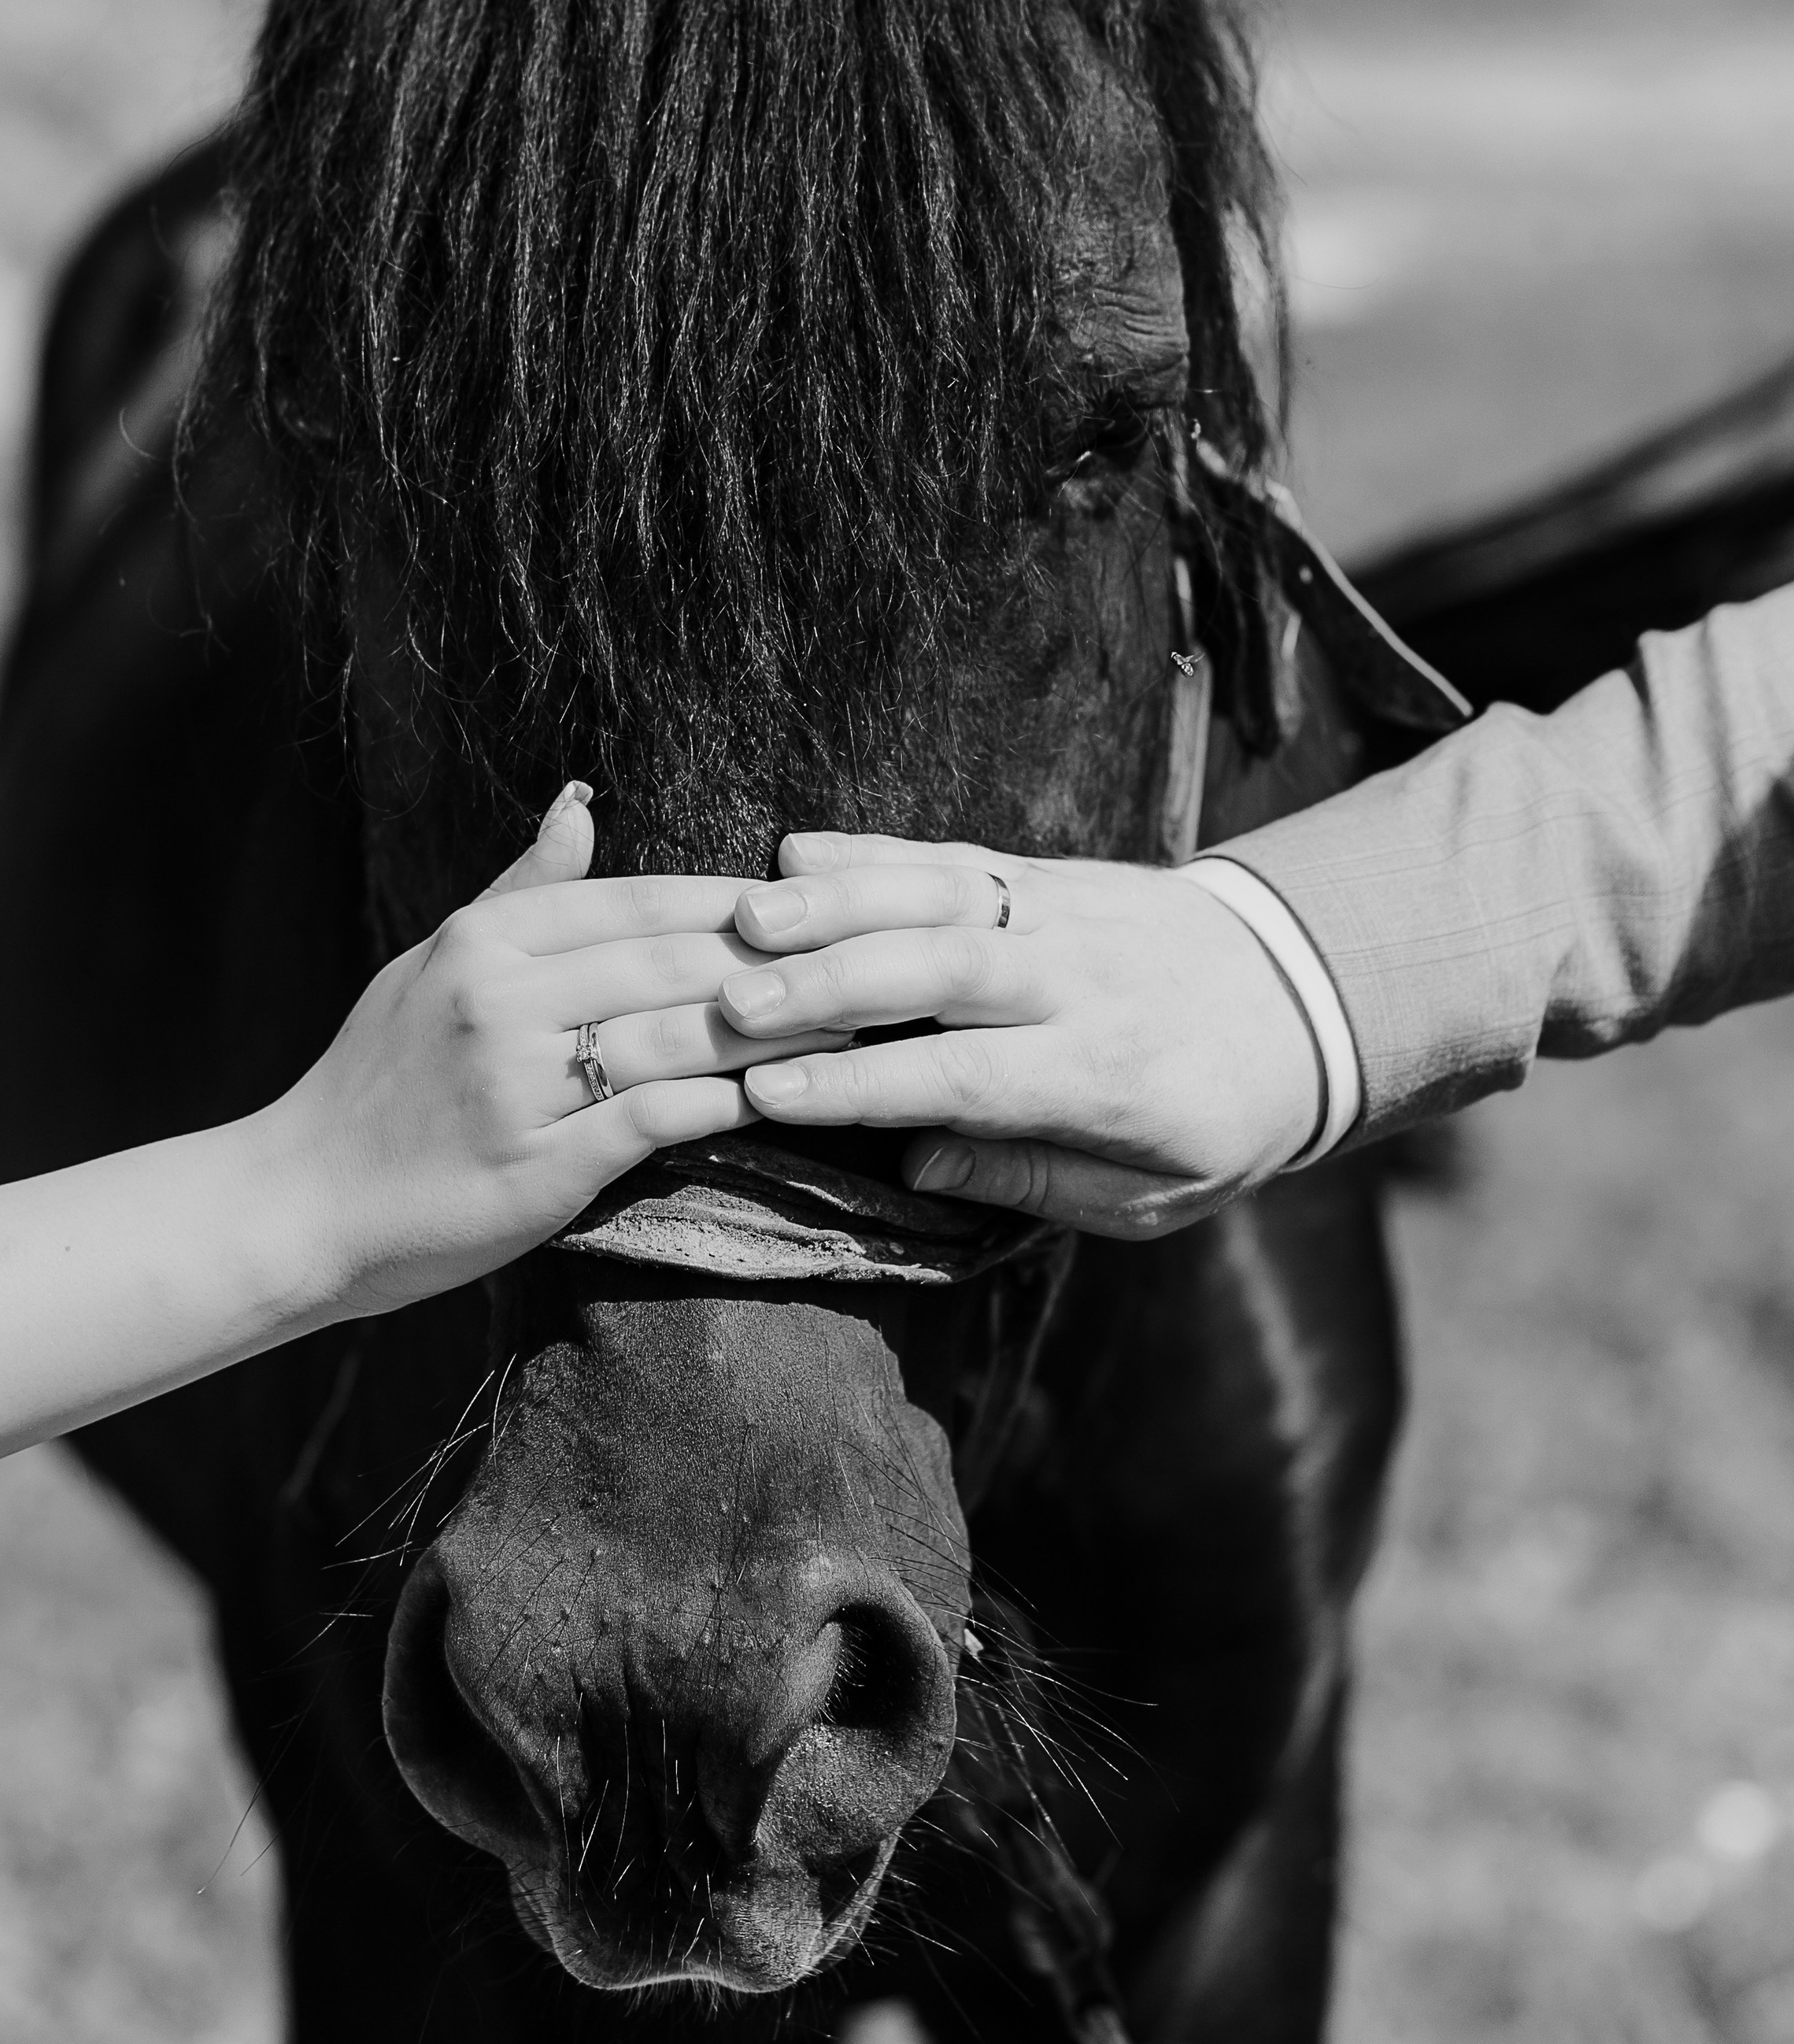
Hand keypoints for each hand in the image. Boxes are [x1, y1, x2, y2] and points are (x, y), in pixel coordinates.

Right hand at [269, 785, 850, 1312]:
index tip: (824, 902)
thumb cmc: (374, 1083)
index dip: (741, 901)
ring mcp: (516, 1084)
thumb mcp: (432, 964)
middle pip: (676, 961)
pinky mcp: (536, 1168)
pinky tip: (788, 1098)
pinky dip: (728, 1105)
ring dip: (783, 1031)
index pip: (642, 899)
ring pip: (679, 1037)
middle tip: (877, 954)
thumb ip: (522, 891)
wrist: (297, 1205)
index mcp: (484, 941)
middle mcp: (500, 1000)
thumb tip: (582, 798)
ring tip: (863, 1026)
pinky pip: (656, 1121)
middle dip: (787, 958)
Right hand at [717, 831, 1323, 1239]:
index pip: (965, 1076)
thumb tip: (915, 1164)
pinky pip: (951, 854)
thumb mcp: (1153, 1193)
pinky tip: (793, 851)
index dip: (862, 1085)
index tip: (769, 1092)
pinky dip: (871, 850)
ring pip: (938, 896)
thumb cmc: (1218, 1118)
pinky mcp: (1047, 871)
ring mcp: (1060, 911)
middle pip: (940, 972)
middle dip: (831, 985)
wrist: (1307, 995)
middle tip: (735, 1003)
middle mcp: (1076, 980)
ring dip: (838, 901)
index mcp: (1104, 1073)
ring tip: (749, 918)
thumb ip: (1034, 1180)